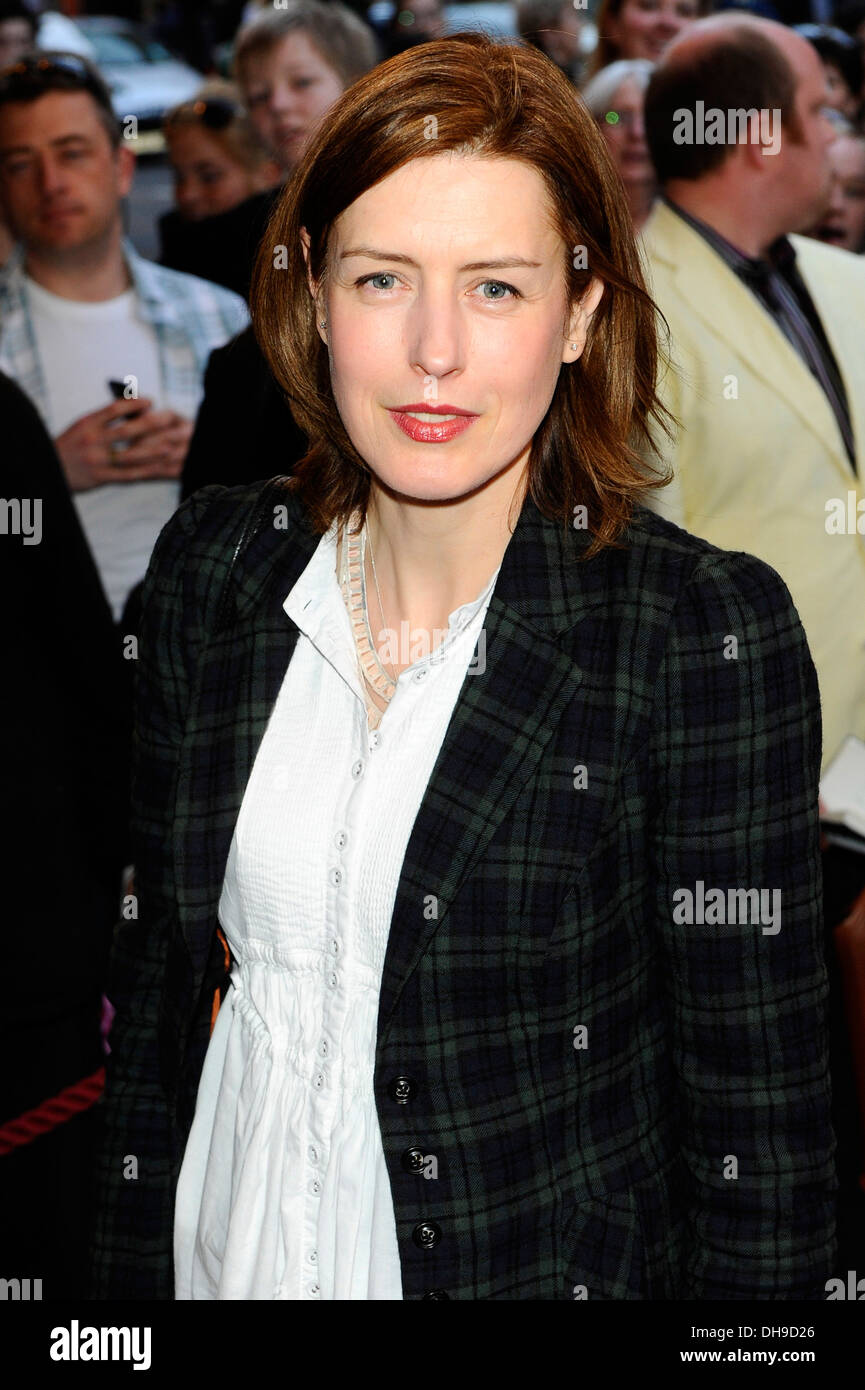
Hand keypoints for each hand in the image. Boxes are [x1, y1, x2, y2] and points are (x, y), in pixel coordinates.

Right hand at [55, 399, 192, 490]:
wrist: (51, 468)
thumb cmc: (72, 444)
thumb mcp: (83, 425)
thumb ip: (105, 418)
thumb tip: (135, 409)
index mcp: (87, 423)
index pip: (114, 409)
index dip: (135, 404)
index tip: (151, 401)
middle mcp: (92, 440)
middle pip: (126, 431)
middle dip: (150, 425)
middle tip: (168, 420)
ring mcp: (96, 460)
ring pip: (129, 455)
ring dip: (151, 451)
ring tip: (169, 447)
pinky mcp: (100, 477)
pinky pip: (127, 474)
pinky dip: (144, 470)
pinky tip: (157, 467)